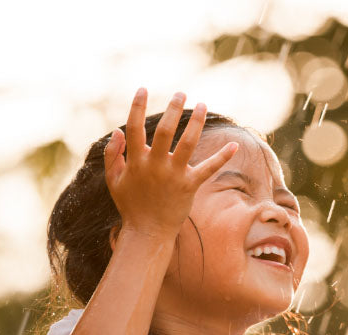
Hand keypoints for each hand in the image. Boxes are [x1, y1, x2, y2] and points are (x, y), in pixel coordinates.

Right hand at [103, 88, 237, 236]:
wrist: (148, 232)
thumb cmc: (130, 205)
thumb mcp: (114, 181)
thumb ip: (113, 155)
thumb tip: (118, 131)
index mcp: (136, 162)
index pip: (134, 128)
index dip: (137, 107)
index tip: (143, 89)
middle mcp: (156, 166)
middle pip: (166, 131)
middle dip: (173, 109)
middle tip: (180, 93)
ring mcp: (174, 175)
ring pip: (188, 143)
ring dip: (196, 123)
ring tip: (202, 105)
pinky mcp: (190, 186)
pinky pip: (208, 169)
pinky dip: (222, 157)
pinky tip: (235, 144)